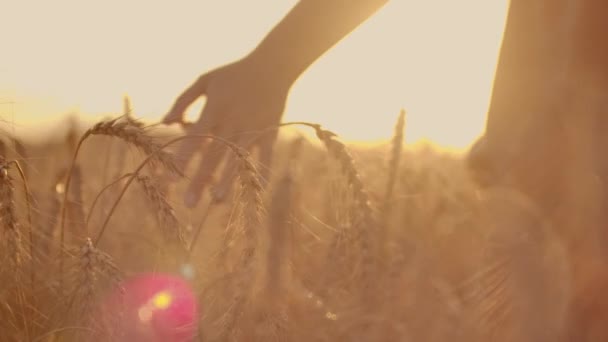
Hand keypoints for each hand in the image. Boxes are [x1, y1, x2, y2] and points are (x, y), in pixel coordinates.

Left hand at [163, 57, 290, 207]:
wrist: (272, 66)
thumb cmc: (233, 73)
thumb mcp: (205, 81)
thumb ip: (183, 101)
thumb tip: (165, 123)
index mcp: (215, 108)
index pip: (195, 138)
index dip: (184, 158)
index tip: (172, 179)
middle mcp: (233, 121)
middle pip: (213, 155)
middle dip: (201, 179)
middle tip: (189, 203)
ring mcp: (253, 127)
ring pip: (237, 159)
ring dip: (227, 181)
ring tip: (217, 201)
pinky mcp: (269, 131)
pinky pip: (265, 155)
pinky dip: (263, 171)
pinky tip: (256, 190)